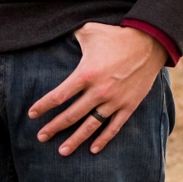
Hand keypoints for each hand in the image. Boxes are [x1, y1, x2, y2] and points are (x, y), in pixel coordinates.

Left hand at [27, 22, 167, 155]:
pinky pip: (114, 127)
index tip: (32, 114)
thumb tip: (54, 30)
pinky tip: (93, 149)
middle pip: (71, 115)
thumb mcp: (89, 31)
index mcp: (86, 74)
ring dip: (75, 139)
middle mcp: (99, 91)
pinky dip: (104, 139)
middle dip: (54, 127)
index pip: (59, 96)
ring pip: (91, 126)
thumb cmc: (116, 36)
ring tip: (62, 151)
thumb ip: (70, 35)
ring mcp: (115, 100)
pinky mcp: (129, 105)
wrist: (150, 42)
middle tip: (41, 137)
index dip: (43, 107)